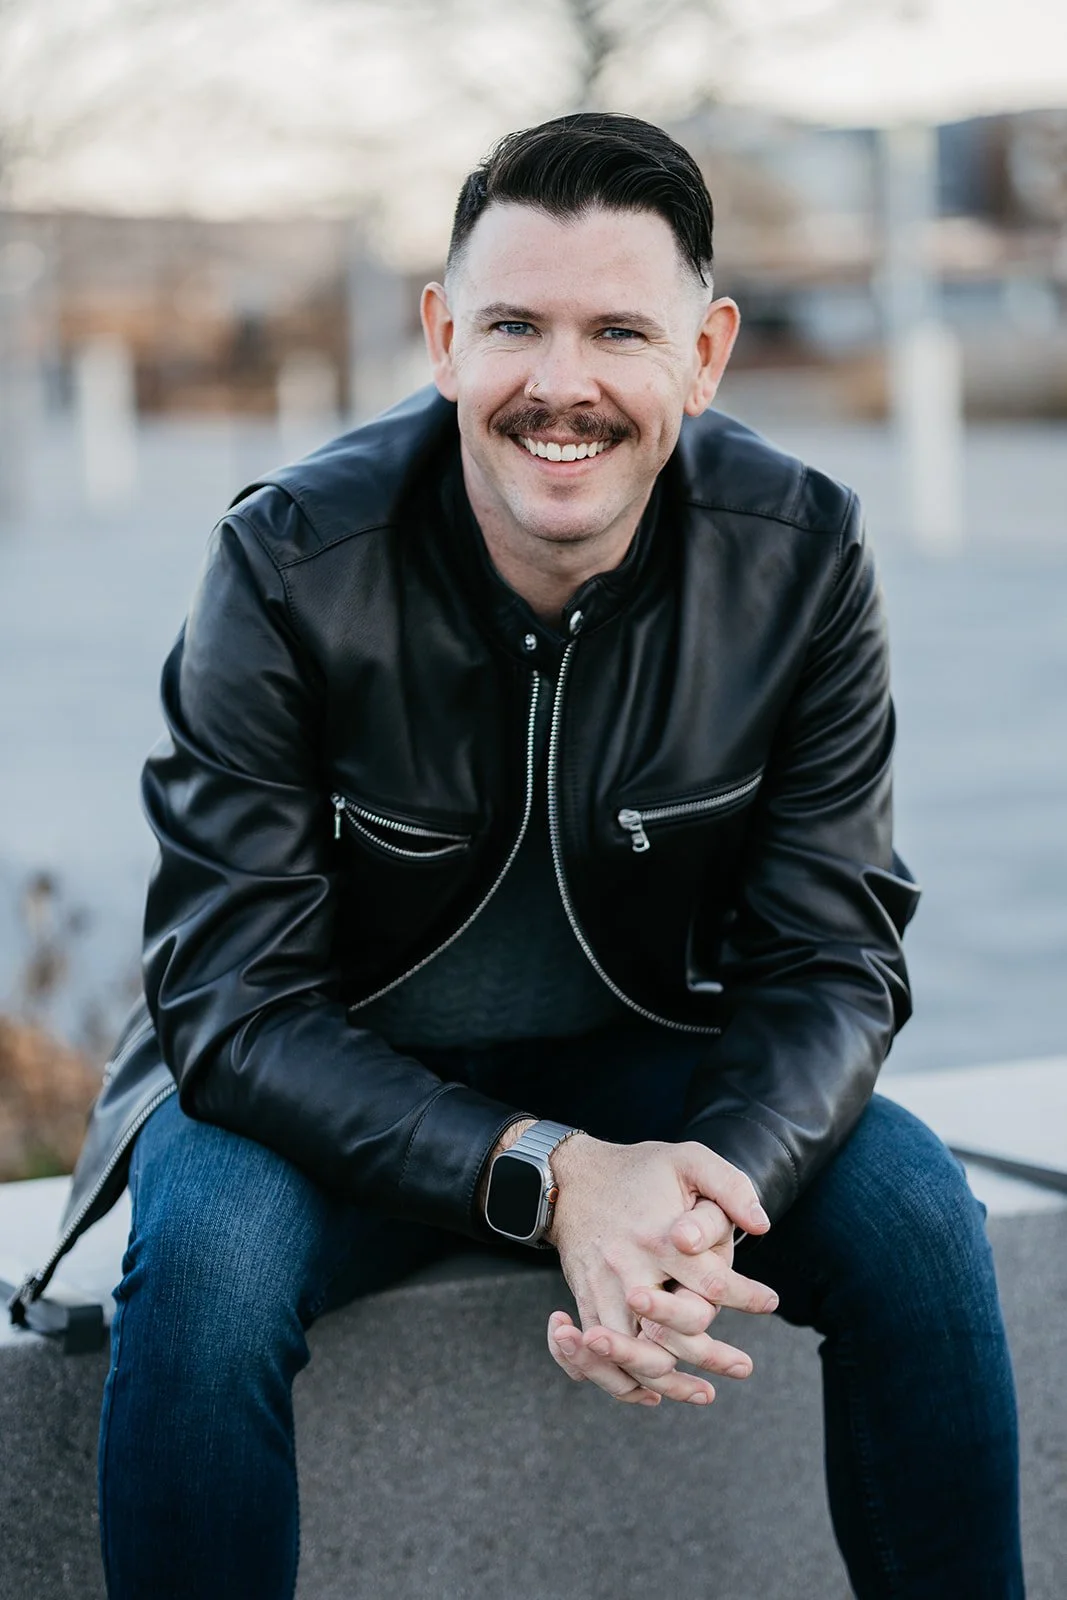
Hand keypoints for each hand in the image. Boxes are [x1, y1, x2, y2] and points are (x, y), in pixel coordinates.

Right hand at [545, 1138, 776, 1406]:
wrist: (569, 1178)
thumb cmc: (636, 1169)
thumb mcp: (687, 1159)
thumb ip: (729, 1186)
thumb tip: (762, 1225)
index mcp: (657, 1237)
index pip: (712, 1283)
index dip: (746, 1296)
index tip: (771, 1302)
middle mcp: (628, 1271)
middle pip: (673, 1333)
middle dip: (712, 1355)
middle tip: (744, 1366)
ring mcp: (602, 1292)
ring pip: (636, 1357)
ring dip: (672, 1382)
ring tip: (706, 1393)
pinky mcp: (586, 1304)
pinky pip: (601, 1359)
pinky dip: (625, 1383)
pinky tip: (654, 1392)